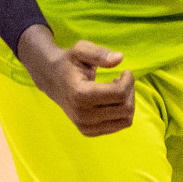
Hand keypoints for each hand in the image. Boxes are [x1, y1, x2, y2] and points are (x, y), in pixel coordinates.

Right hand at [15, 25, 135, 136]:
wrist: (51, 79)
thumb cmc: (69, 62)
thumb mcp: (81, 50)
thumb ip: (99, 53)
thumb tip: (120, 58)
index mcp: (80, 94)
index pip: (120, 93)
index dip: (129, 80)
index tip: (125, 71)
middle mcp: (82, 115)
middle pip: (125, 108)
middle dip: (130, 91)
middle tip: (122, 79)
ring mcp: (85, 126)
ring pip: (125, 120)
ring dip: (128, 102)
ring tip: (117, 90)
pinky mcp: (88, 131)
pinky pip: (119, 126)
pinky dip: (121, 113)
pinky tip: (112, 100)